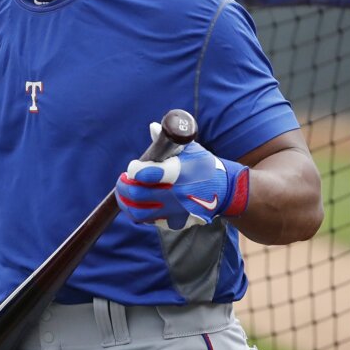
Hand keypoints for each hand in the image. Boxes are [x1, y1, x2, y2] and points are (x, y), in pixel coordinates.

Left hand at [115, 122, 249, 230]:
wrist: (226, 190)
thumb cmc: (204, 165)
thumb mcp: (191, 148)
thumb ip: (169, 140)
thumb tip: (152, 127)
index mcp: (178, 173)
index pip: (146, 174)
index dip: (133, 170)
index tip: (131, 168)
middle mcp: (176, 194)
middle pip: (137, 195)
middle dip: (124, 186)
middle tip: (123, 179)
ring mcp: (175, 211)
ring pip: (140, 213)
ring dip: (127, 203)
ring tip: (125, 193)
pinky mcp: (176, 222)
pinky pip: (151, 221)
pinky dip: (141, 213)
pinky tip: (139, 203)